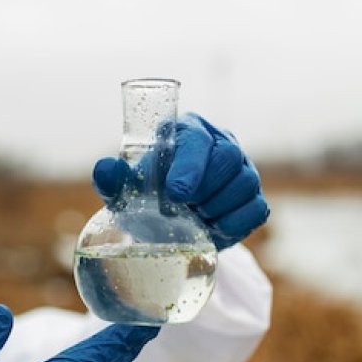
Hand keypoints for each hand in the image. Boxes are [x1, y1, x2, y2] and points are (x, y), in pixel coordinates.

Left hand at [92, 112, 269, 249]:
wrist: (167, 223)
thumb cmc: (146, 195)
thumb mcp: (125, 190)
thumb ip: (113, 180)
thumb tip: (105, 169)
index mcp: (187, 131)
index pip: (197, 139)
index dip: (190, 166)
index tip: (175, 193)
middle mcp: (221, 143)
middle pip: (228, 158)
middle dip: (205, 190)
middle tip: (184, 208)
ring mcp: (242, 169)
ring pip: (245, 183)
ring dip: (217, 208)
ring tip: (195, 218)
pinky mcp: (254, 197)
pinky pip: (256, 209)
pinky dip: (234, 224)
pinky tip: (213, 229)